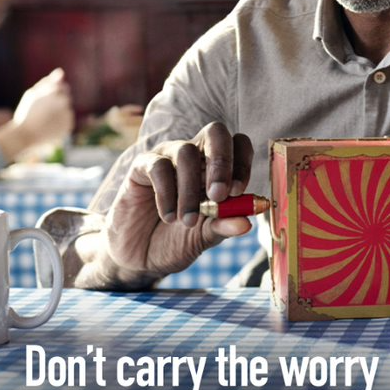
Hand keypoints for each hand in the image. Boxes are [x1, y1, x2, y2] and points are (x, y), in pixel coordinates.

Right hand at [13, 68, 74, 146]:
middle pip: (66, 99)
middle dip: (57, 104)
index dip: (53, 95)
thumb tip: (61, 71)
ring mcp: (67, 114)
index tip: (45, 102)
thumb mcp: (33, 94)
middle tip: (43, 112)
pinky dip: (61, 123)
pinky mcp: (69, 126)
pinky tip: (49, 126)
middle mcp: (63, 102)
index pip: (63, 88)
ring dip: (59, 113)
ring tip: (44, 120)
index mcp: (54, 92)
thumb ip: (47, 82)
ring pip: (67, 110)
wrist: (25, 135)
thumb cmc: (26, 113)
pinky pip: (68, 121)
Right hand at [100, 122, 253, 282]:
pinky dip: (166, 194)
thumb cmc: (179, 239)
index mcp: (219, 167)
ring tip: (187, 220)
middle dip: (222, 161)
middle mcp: (196, 155)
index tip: (238, 191)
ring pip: (186, 152)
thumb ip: (224, 225)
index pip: (239, 145)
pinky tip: (168, 217)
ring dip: (190, 190)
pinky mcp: (142, 166)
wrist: (142, 256)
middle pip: (216, 132)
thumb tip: (247, 222)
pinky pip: (158, 167)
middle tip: (219, 194)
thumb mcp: (206, 236)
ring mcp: (168, 157)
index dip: (243, 163)